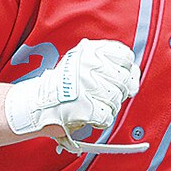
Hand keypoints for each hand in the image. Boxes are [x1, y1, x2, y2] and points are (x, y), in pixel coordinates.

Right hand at [5, 39, 139, 141]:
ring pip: (116, 99)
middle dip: (118, 91)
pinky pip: (107, 115)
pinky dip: (101, 119)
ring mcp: (88, 86)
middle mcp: (90, 66)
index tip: (122, 76)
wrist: (37, 104)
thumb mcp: (81, 61)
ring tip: (93, 104)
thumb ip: (108, 63)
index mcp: (90, 51)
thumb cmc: (60, 85)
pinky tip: (91, 114)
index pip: (125, 56)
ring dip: (108, 106)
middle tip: (103, 94)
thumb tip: (133, 77)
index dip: (127, 70)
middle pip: (123, 80)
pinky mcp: (86, 107)